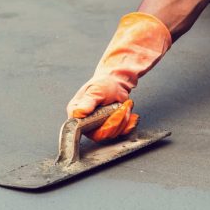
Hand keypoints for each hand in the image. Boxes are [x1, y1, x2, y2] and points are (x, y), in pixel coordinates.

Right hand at [66, 12, 171, 140]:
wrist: (119, 74)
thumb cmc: (107, 79)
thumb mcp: (99, 88)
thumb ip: (88, 101)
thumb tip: (77, 114)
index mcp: (77, 111)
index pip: (84, 131)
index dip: (102, 127)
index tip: (115, 114)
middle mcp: (85, 120)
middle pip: (102, 135)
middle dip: (117, 121)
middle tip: (125, 106)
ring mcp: (98, 122)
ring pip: (113, 134)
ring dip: (124, 121)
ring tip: (128, 106)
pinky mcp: (109, 123)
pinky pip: (120, 132)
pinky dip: (129, 125)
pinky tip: (132, 115)